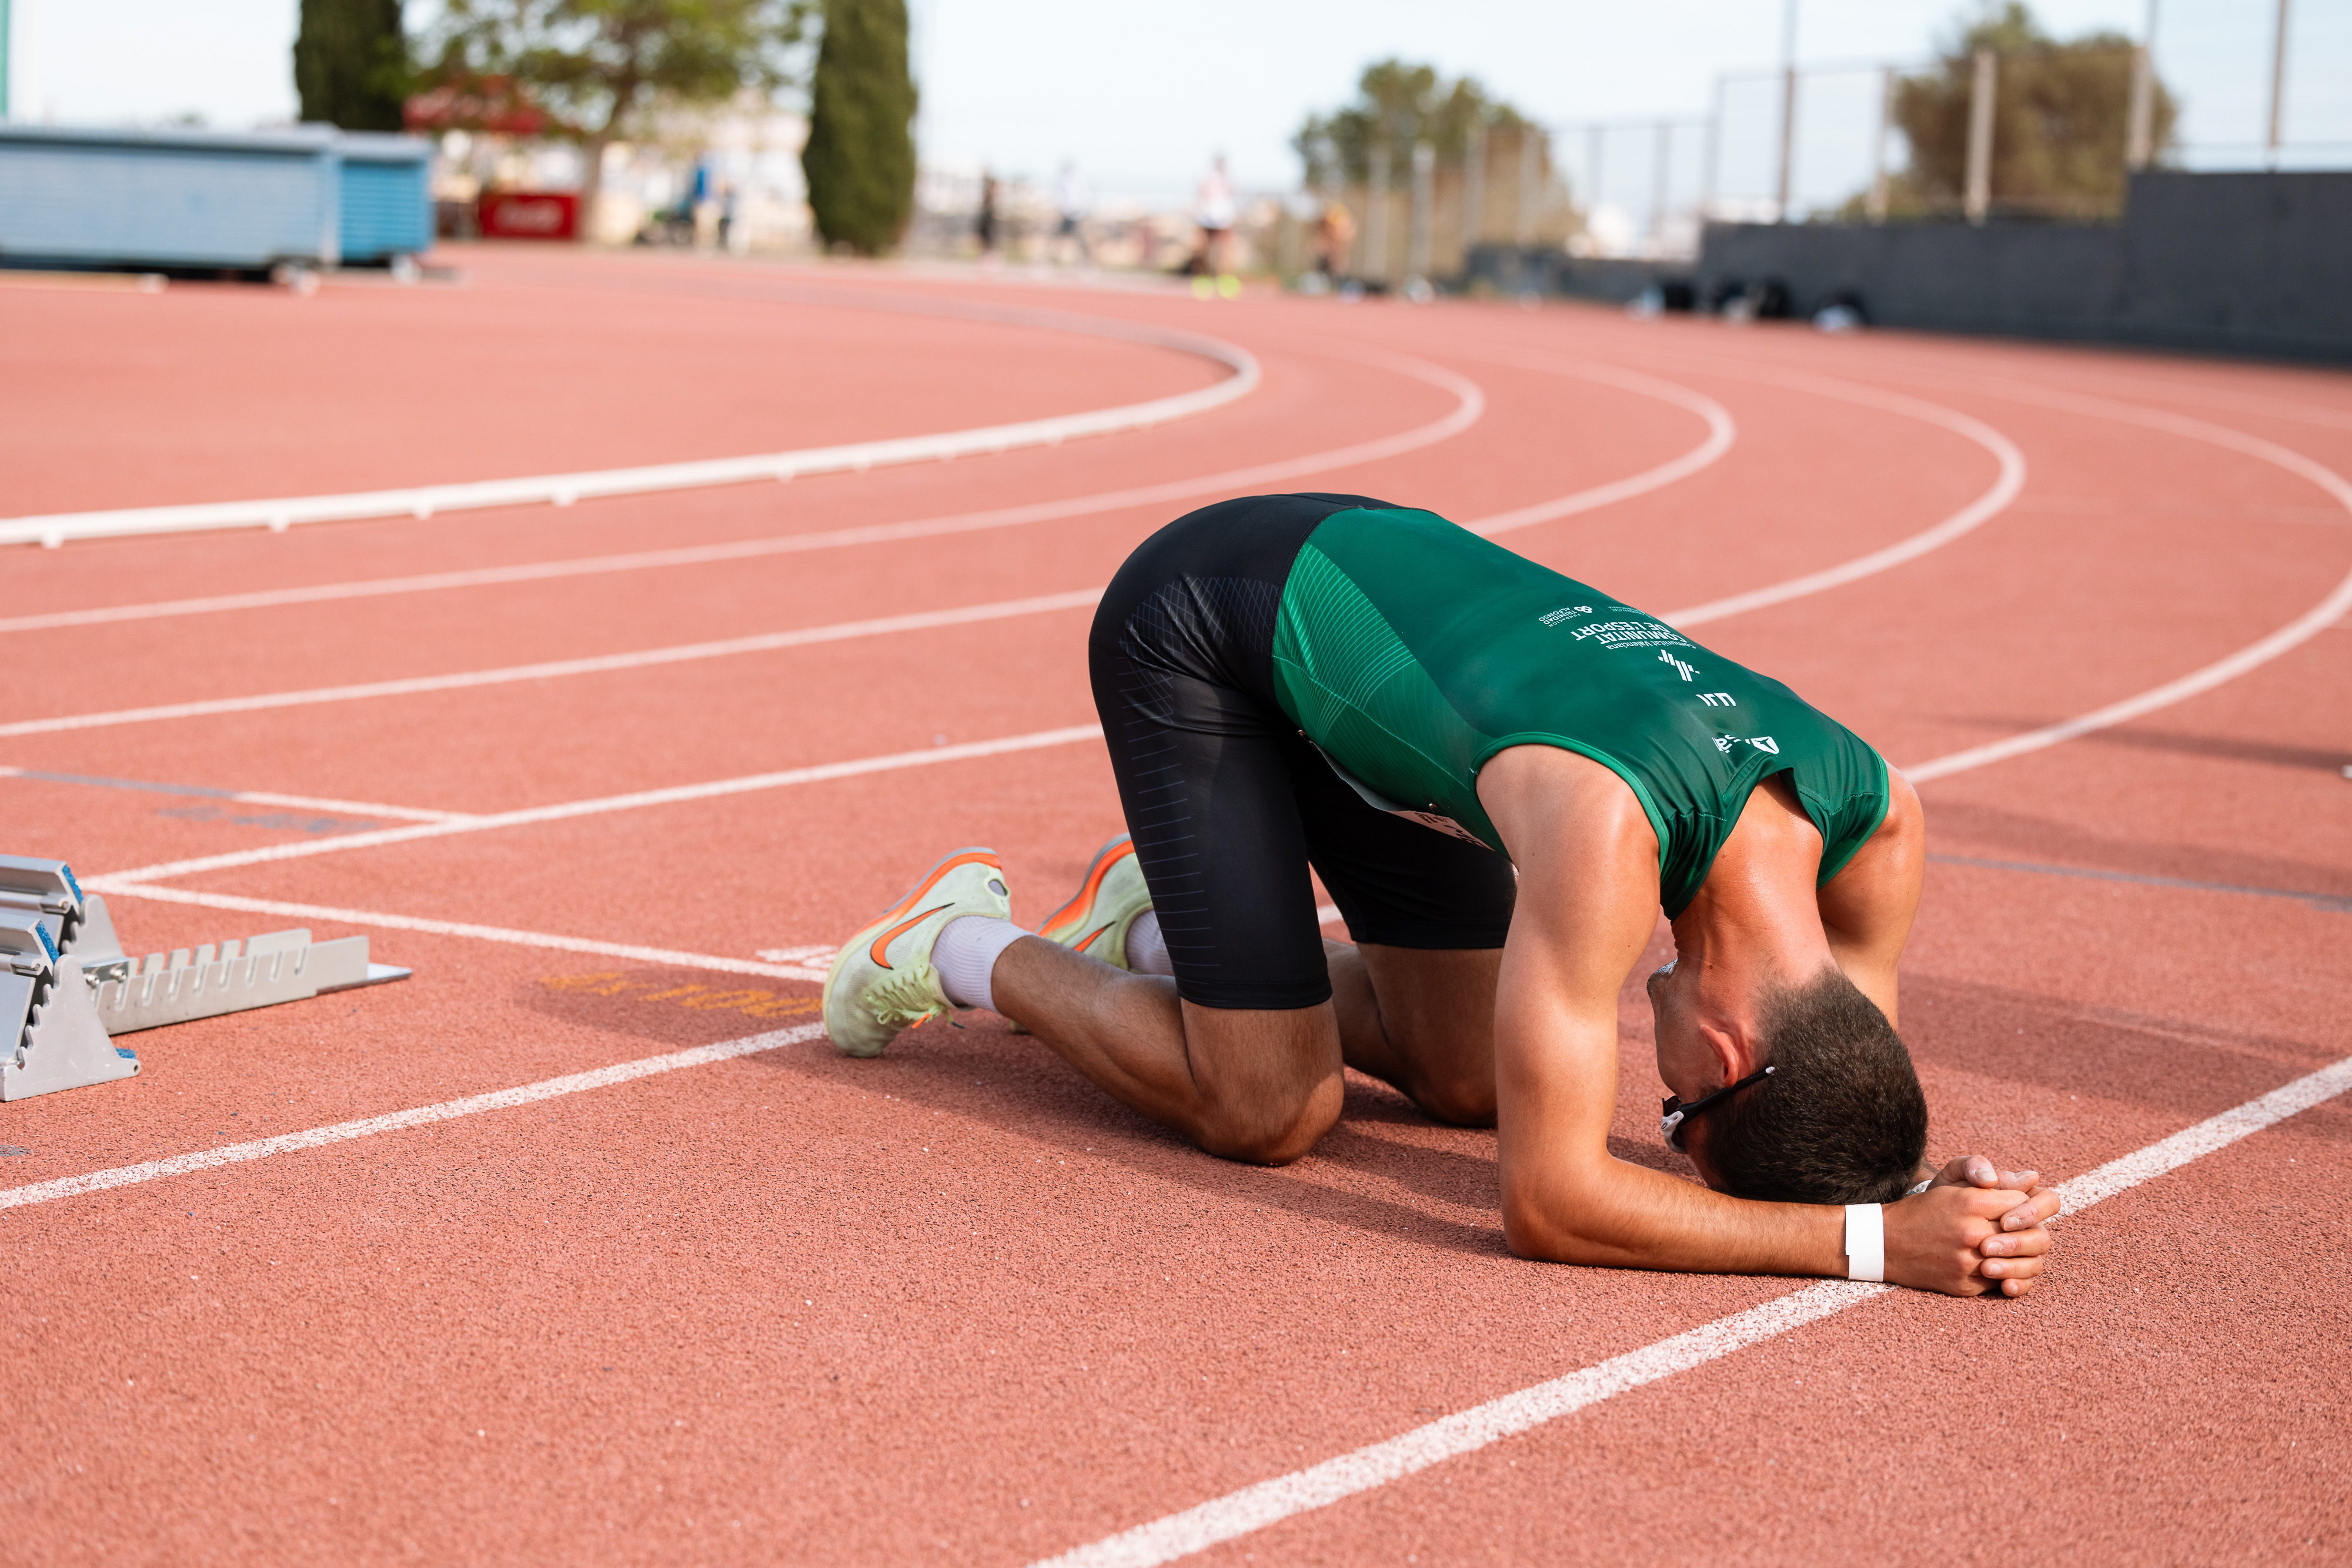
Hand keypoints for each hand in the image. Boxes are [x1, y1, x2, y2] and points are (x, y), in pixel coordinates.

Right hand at [1885, 1157, 2056, 1296]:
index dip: (2019, 1203)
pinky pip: (2002, 1280)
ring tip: (2008, 1246)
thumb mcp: (1950, 1186)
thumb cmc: (1921, 1211)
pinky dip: (2003, 1272)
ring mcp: (1970, 1263)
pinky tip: (1994, 1263)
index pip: (2021, 1202)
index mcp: (1969, 1203)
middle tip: (2015, 1228)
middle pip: (2026, 1232)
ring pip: (2018, 1261)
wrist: (1886, 1244)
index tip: (2009, 1205)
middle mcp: (1972, 1234)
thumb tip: (2032, 1178)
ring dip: (2018, 1253)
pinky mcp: (1966, 1285)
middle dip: (2025, 1229)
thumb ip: (1991, 1180)